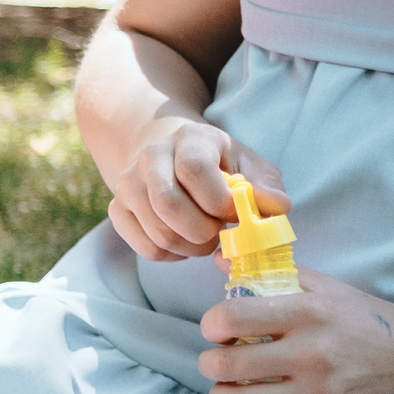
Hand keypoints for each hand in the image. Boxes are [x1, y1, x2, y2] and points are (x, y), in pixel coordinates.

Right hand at [104, 116, 287, 261]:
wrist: (174, 159)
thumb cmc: (220, 166)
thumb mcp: (250, 167)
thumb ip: (267, 187)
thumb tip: (276, 206)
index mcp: (189, 138)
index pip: (194, 170)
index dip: (219, 201)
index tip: (236, 214)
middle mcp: (150, 156)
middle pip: (168, 205)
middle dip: (203, 232)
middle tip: (220, 233)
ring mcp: (127, 183)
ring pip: (158, 232)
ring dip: (191, 247)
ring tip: (206, 237)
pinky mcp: (117, 209)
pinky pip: (146, 247)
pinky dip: (173, 255)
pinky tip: (185, 241)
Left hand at [199, 268, 393, 393]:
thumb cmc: (363, 320)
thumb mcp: (325, 288)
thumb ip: (272, 273)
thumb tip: (222, 259)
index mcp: (307, 313)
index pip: (230, 318)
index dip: (211, 324)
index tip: (217, 327)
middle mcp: (310, 354)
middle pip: (225, 366)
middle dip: (209, 361)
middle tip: (218, 357)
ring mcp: (317, 392)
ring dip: (224, 393)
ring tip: (232, 383)